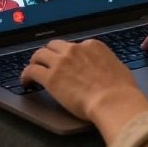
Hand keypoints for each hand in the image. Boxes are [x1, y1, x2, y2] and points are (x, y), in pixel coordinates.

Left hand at [22, 39, 147, 141]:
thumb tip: (105, 68)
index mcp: (92, 46)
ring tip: (32, 71)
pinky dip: (26, 75)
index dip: (68, 55)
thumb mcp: (118, 68)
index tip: (66, 63)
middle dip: (49, 54)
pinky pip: (31, 70)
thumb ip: (107, 64)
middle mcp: (75, 49)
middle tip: (46, 64)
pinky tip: (25, 82)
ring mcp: (61, 62)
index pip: (74, 46)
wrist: (114, 101)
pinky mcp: (51, 77)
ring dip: (35, 62)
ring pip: (39, 54)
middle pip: (54, 46)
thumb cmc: (121, 90)